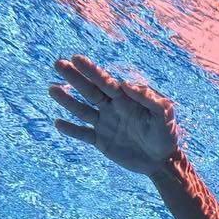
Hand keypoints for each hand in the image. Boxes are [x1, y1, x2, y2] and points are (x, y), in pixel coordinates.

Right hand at [48, 55, 181, 176]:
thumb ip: (149, 98)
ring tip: (52, 89)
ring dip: (67, 100)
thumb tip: (125, 84)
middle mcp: (112, 108)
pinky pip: (83, 134)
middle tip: (58, 64)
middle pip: (90, 91)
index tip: (76, 58)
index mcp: (126, 99)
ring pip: (82, 110)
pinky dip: (71, 130)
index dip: (91, 70)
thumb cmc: (166, 134)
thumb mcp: (165, 114)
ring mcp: (105, 124)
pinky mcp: (101, 141)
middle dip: (75, 78)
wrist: (162, 160)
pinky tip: (58, 123)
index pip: (105, 82)